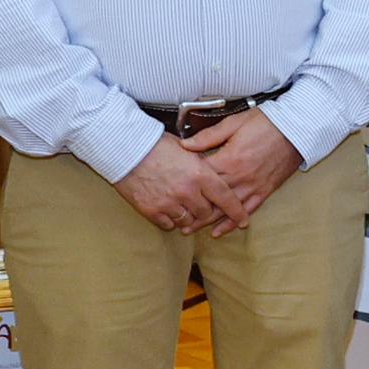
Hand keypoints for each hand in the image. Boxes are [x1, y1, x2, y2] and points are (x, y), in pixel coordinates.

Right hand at [114, 141, 241, 232]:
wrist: (125, 148)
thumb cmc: (155, 143)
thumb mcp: (186, 148)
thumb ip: (202, 163)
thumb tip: (214, 171)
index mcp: (200, 174)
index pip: (225, 198)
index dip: (236, 211)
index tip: (243, 219)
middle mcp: (187, 191)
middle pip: (206, 213)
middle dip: (207, 211)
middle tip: (203, 205)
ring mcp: (168, 203)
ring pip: (188, 222)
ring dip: (189, 217)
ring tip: (184, 206)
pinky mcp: (151, 210)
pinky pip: (168, 225)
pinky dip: (170, 220)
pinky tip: (168, 210)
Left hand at [182, 108, 302, 222]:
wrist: (297, 129)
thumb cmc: (267, 122)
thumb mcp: (234, 123)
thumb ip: (208, 136)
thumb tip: (185, 145)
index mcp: (230, 159)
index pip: (202, 176)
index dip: (186, 182)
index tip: (173, 186)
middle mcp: (240, 177)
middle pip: (210, 198)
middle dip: (191, 208)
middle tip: (174, 217)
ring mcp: (253, 186)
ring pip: (226, 209)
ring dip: (207, 221)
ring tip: (190, 229)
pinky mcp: (265, 191)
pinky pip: (246, 211)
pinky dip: (232, 222)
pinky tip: (220, 231)